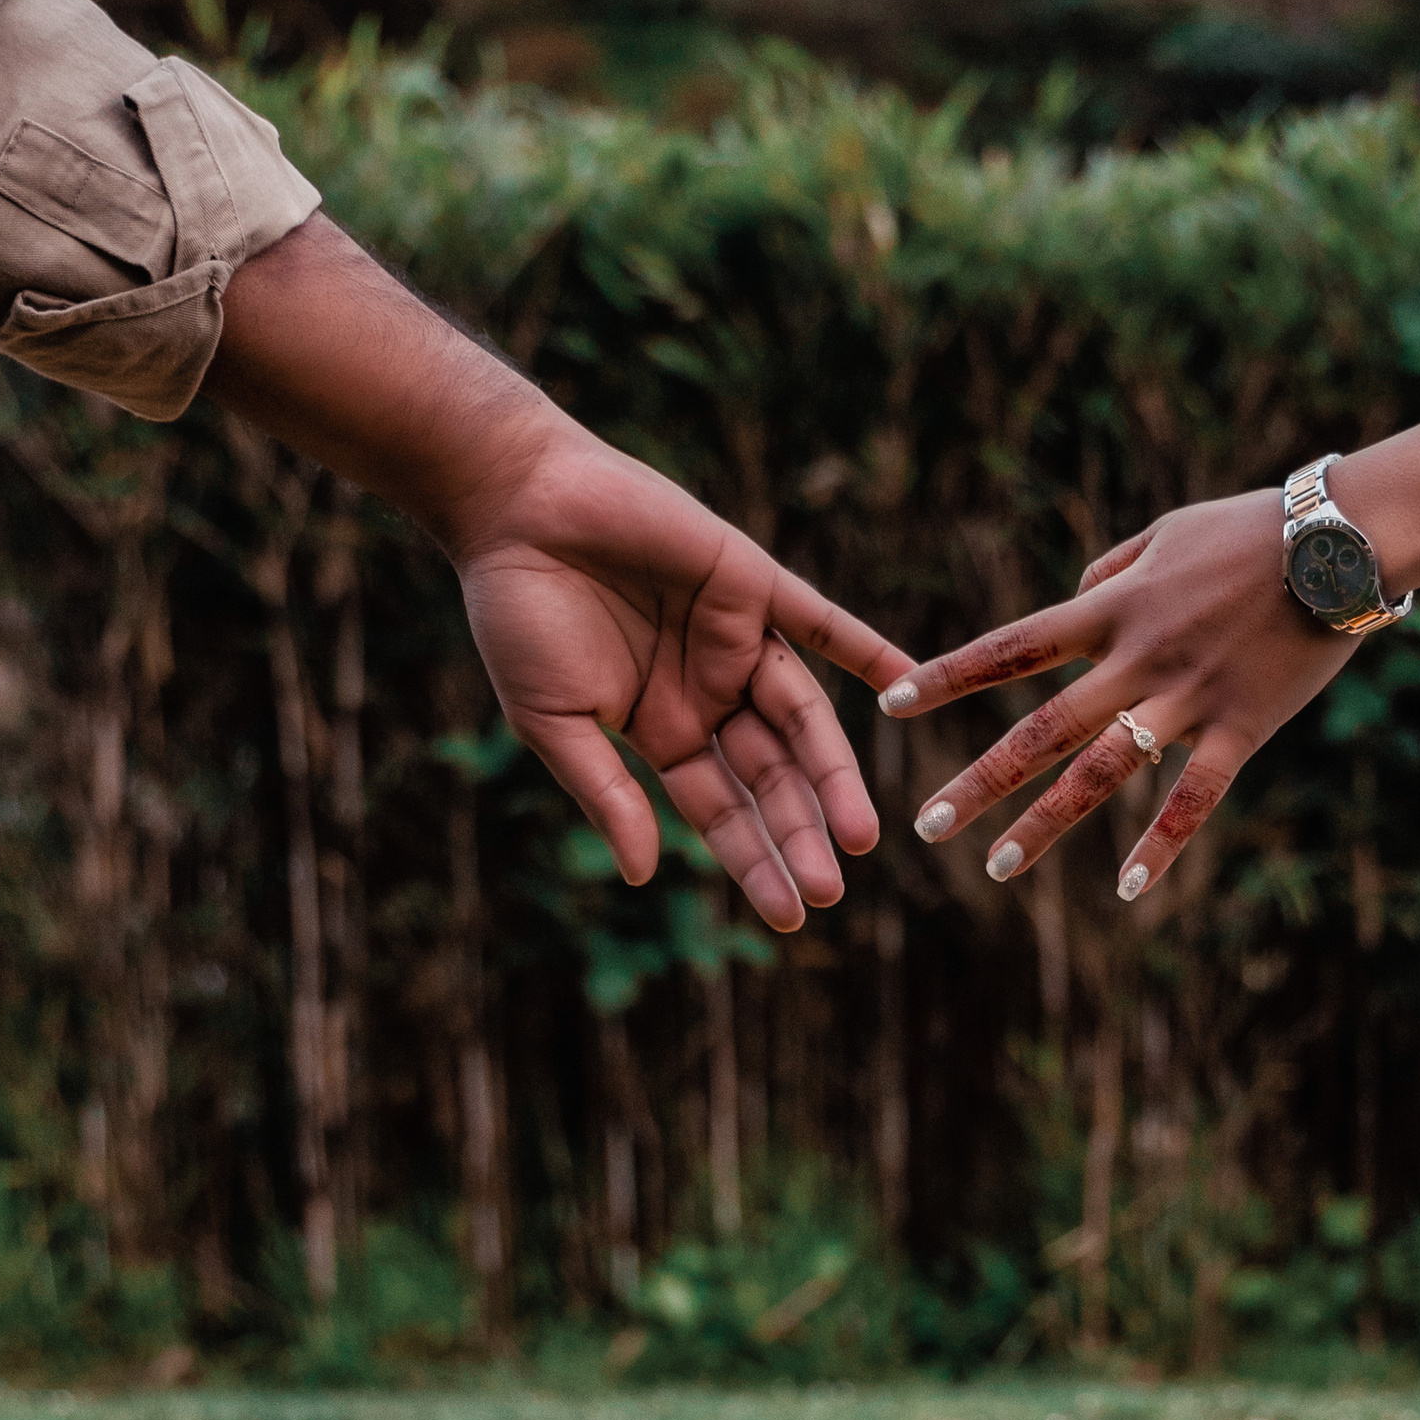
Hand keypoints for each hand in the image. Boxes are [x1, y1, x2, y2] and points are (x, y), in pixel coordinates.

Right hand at [210, 213, 908, 930]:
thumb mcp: (556, 721)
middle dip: (798, 833)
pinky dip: (864, 648)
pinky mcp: (750, 580)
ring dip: (834, 774)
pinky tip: (906, 683)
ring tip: (860, 835)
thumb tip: (645, 874)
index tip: (790, 914)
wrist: (513, 505)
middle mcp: (709, 693)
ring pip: (802, 718)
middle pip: (770, 777)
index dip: (754, 862)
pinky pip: (820, 620)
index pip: (721, 811)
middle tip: (830, 892)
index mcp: (662, 733)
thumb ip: (606, 794)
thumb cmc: (517, 614)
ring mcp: (735, 638)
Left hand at [881, 372, 1419, 898]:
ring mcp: (1187, 699)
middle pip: (1040, 730)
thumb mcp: (1167, 530)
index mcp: (1112, 607)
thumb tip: (1077, 589)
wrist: (1342, 539)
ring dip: (1045, 825)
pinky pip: (1193, 797)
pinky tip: (1129, 890)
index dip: (949, 678)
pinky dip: (1161, 846)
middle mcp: (1136, 659)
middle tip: (925, 828)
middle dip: (978, 782)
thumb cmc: (1255, 527)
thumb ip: (1112, 566)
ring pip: (1101, 774)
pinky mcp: (1241, 728)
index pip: (1010, 647)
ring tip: (996, 868)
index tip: (892, 706)